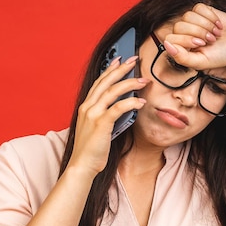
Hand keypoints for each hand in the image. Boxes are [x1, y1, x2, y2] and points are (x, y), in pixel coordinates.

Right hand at [67, 57, 147, 175]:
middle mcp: (88, 107)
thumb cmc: (91, 150)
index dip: (109, 70)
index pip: (99, 82)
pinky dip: (130, 102)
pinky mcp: (101, 124)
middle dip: (122, 69)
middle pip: (106, 82)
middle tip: (134, 60)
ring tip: (143, 80)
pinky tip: (141, 101)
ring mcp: (93, 114)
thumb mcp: (98, 128)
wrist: (82, 165)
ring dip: (130, 83)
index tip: (119, 60)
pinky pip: (118, 108)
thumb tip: (124, 107)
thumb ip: (107, 116)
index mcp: (86, 107)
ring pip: (113, 91)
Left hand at [163, 3, 225, 71]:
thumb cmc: (220, 56)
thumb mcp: (201, 62)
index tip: (201, 45)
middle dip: (198, 33)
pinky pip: (199, 8)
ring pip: (188, 15)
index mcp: (181, 47)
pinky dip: (211, 17)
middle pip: (179, 26)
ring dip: (206, 25)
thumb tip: (167, 45)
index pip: (171, 38)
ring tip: (216, 34)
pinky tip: (218, 25)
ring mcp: (192, 21)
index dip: (186, 40)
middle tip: (211, 41)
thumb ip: (182, 58)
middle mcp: (184, 33)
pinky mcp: (202, 11)